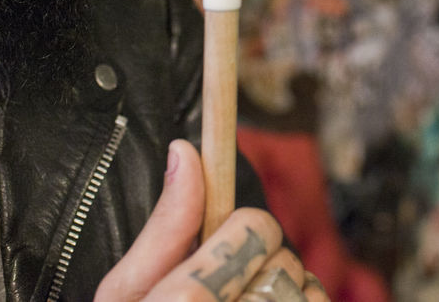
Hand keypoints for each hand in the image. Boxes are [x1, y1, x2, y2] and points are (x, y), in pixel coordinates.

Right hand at [96, 140, 330, 300]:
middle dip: (261, 269)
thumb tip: (185, 152)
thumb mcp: (124, 297)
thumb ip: (162, 229)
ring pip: (313, 295)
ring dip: (288, 298)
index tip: (221, 248)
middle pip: (287, 262)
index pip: (256, 229)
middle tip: (228, 292)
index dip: (238, 231)